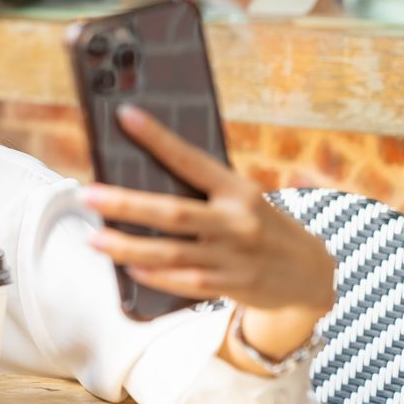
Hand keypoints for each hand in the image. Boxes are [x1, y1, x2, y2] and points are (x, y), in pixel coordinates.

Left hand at [82, 105, 335, 315]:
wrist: (314, 273)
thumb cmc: (265, 226)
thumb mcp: (246, 198)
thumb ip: (206, 190)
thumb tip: (147, 173)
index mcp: (239, 190)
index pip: (192, 160)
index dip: (158, 138)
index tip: (127, 117)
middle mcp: (237, 222)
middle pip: (172, 213)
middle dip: (125, 204)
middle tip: (89, 195)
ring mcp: (233, 257)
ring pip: (170, 253)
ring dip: (127, 247)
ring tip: (94, 238)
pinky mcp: (231, 285)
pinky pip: (184, 282)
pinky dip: (154, 276)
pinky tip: (128, 268)